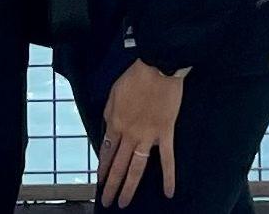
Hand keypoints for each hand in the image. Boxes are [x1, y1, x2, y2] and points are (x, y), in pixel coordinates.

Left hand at [99, 60, 182, 205]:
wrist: (157, 67)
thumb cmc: (135, 77)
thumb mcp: (114, 92)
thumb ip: (109, 112)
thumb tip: (108, 127)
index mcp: (116, 122)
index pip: (107, 151)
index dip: (102, 167)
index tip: (99, 181)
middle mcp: (129, 134)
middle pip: (118, 165)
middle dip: (111, 185)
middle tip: (107, 201)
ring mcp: (148, 136)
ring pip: (137, 168)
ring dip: (129, 187)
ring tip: (124, 203)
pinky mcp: (165, 133)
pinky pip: (167, 159)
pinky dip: (168, 176)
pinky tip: (168, 192)